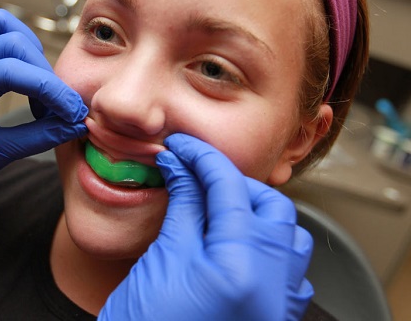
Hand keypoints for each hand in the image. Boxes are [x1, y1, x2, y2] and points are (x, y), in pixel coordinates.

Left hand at [0, 10, 87, 208]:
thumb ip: (40, 137)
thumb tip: (76, 124)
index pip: (9, 73)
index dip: (49, 89)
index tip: (72, 111)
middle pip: (10, 43)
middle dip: (44, 73)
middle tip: (56, 105)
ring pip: (1, 24)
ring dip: (30, 48)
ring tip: (38, 81)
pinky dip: (12, 34)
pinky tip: (21, 61)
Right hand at [99, 133, 312, 320]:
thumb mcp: (160, 261)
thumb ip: (182, 208)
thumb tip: (182, 167)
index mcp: (240, 269)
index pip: (230, 188)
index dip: (203, 158)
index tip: (182, 147)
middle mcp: (273, 286)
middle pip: (269, 206)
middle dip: (232, 183)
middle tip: (196, 178)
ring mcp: (279, 305)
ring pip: (287, 235)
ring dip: (255, 212)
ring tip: (218, 210)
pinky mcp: (275, 318)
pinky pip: (289, 270)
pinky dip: (267, 247)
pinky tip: (237, 246)